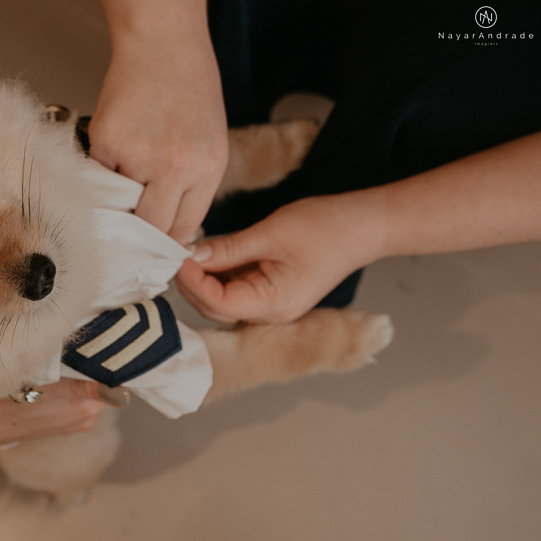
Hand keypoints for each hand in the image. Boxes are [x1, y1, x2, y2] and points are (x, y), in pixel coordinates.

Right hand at [88, 36, 228, 244]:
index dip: (167, 243)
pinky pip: (98, 177)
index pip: (183, 228)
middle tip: (131, 235)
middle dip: (141, 233)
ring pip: (121, 204)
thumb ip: (193, 185)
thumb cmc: (188, 88)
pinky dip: (102, 170)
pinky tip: (115, 146)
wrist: (163, 44)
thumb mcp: (210, 142)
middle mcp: (175, 167)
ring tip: (125, 175)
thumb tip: (169, 229)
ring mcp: (138, 156)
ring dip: (119, 198)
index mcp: (207, 168)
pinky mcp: (106, 143)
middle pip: (152, 227)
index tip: (155, 251)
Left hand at [176, 193, 383, 323]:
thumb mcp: (270, 233)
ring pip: (222, 300)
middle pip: (214, 307)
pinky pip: (236, 289)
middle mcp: (271, 314)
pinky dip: (219, 273)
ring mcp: (271, 305)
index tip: (177, 255)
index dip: (192, 280)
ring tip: (189, 249)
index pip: (216, 303)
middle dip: (192, 281)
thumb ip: (227, 249)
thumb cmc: (327, 228)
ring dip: (204, 277)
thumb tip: (190, 255)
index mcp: (274, 305)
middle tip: (175, 251)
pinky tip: (210, 252)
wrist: (365, 225)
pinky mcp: (271, 292)